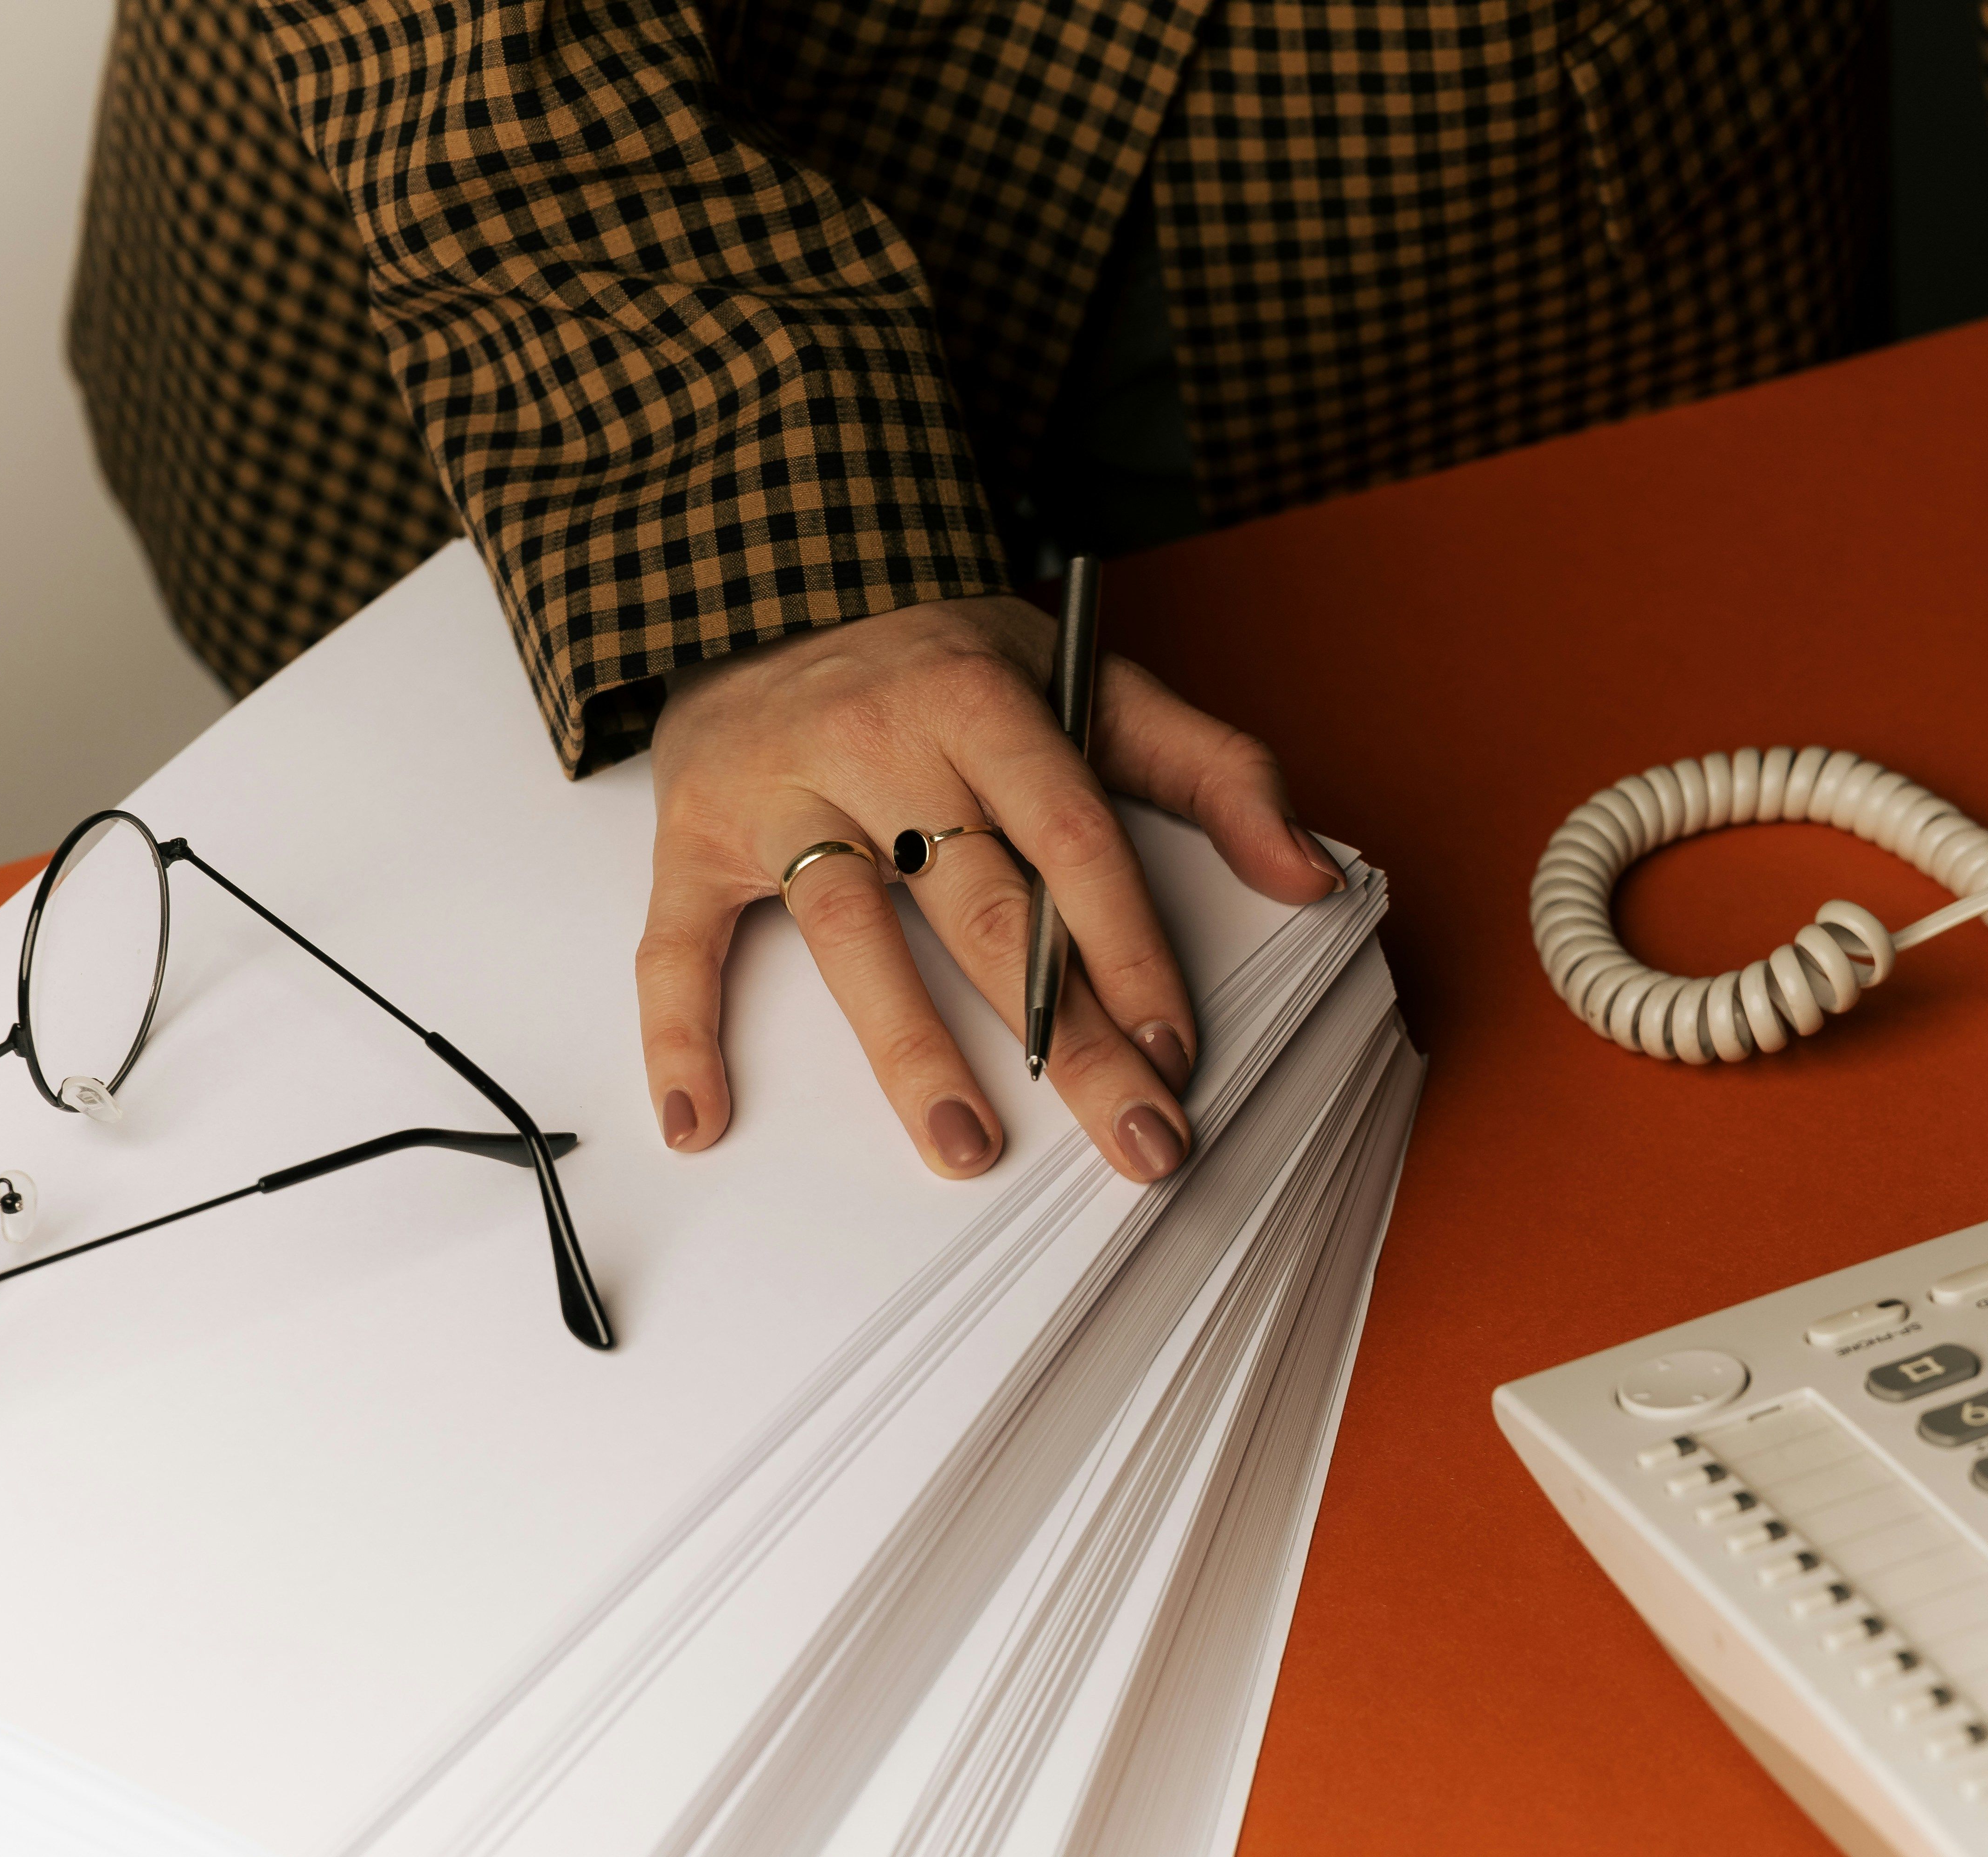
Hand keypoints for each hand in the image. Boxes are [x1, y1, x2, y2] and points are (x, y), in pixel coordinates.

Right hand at [634, 595, 1343, 1182]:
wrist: (769, 576)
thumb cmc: (945, 661)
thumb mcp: (1091, 681)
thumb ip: (1212, 769)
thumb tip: (1311, 874)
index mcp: (982, 699)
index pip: (1074, 839)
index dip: (1129, 950)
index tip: (1175, 1047)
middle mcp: (880, 742)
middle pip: (986, 909)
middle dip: (1067, 1040)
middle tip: (1133, 1139)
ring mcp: (781, 789)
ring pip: (850, 933)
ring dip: (910, 1051)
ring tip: (967, 1150)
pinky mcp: (695, 832)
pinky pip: (676, 942)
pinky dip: (678, 1033)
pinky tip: (701, 1119)